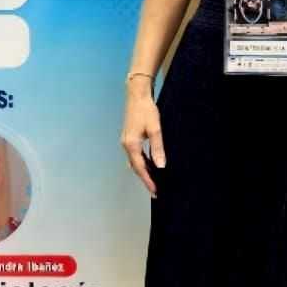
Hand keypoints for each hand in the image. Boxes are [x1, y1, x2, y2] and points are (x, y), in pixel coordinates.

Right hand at [120, 82, 164, 196]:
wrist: (136, 95)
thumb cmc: (147, 110)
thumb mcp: (155, 129)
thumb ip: (157, 148)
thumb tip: (161, 166)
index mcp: (131, 145)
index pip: (140, 168)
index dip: (148, 181)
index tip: (156, 191)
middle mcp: (126, 145)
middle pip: (136, 167)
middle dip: (146, 179)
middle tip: (156, 191)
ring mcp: (126, 142)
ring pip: (134, 162)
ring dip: (144, 172)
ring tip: (155, 181)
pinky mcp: (128, 138)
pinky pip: (134, 155)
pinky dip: (142, 163)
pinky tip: (150, 165)